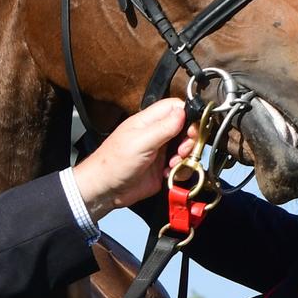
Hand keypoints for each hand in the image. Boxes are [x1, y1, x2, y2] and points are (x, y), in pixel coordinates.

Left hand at [73, 99, 195, 219]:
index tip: (191, 131)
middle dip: (189, 141)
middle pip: (185, 128)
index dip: (188, 116)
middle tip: (182, 151)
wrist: (105, 190)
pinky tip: (169, 174)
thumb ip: (163, 127)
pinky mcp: (162, 168)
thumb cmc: (113, 163)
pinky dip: (180, 170)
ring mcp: (160, 151)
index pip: (175, 107)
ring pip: (186, 148)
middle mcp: (156, 134)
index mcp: (148, 121)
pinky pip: (181, 166)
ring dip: (185, 157)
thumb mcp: (140, 142)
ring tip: (172, 165)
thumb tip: (184, 111)